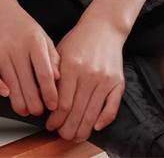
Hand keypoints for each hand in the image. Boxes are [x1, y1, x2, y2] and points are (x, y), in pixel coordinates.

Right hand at [0, 0, 60, 117]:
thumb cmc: (22, 26)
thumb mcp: (42, 36)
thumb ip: (52, 57)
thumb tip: (58, 79)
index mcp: (34, 41)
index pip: (44, 73)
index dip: (50, 93)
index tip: (53, 105)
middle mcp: (17, 45)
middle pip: (27, 81)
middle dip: (34, 102)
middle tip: (38, 112)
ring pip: (10, 81)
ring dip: (18, 101)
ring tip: (24, 110)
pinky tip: (5, 95)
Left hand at [44, 14, 126, 143]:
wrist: (103, 27)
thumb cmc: (79, 39)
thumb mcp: (60, 52)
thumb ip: (53, 75)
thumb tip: (46, 100)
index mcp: (72, 66)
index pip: (62, 103)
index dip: (56, 120)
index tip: (50, 125)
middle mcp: (89, 74)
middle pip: (77, 112)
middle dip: (67, 129)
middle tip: (62, 135)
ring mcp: (105, 80)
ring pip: (92, 114)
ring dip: (82, 129)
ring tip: (74, 135)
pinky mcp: (118, 82)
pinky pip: (112, 107)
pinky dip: (104, 120)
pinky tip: (94, 126)